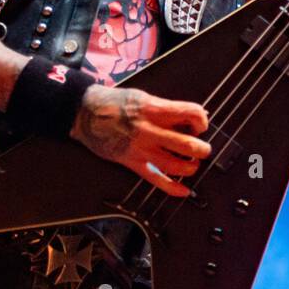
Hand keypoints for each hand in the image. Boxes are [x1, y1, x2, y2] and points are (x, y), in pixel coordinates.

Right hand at [69, 84, 210, 196]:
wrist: (86, 112)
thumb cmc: (115, 102)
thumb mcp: (143, 97)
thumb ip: (167, 107)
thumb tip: (192, 115)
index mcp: (154, 109)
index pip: (190, 113)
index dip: (202, 120)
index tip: (200, 125)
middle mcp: (150, 130)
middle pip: (186, 144)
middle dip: (201, 149)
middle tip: (203, 149)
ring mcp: (141, 148)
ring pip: (174, 164)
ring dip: (190, 168)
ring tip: (192, 165)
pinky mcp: (132, 162)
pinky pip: (155, 178)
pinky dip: (171, 188)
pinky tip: (183, 191)